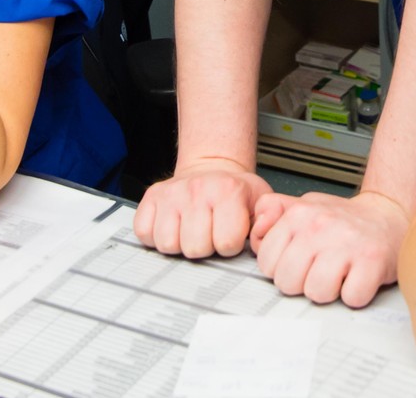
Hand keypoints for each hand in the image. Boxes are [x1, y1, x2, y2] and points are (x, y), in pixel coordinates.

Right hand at [133, 159, 270, 258]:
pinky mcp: (151, 197)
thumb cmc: (236, 191)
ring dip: (180, 243)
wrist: (212, 167)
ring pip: (167, 245)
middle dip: (204, 247)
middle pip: (195, 249)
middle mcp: (197, 190)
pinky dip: (156, 236)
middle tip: (210, 232)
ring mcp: (171, 193)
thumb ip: (271, 219)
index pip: (226, 244)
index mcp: (229, 191)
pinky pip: (144, 234)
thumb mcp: (262, 201)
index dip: (230, 246)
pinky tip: (173, 226)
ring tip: (191, 230)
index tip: (231, 235)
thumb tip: (262, 233)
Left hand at [249, 189, 405, 306]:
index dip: (281, 269)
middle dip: (302, 284)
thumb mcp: (304, 206)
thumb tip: (255, 227)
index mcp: (299, 214)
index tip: (298, 262)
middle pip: (287, 282)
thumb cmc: (343, 219)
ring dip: (329, 291)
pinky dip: (355, 295)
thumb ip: (272, 213)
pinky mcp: (373, 260)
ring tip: (338, 274)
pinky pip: (351, 297)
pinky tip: (356, 278)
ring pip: (317, 293)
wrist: (389, 216)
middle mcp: (321, 225)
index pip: (266, 262)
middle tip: (318, 270)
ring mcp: (347, 243)